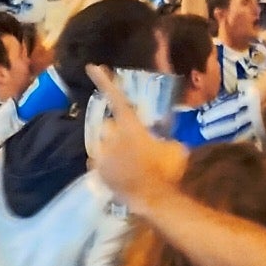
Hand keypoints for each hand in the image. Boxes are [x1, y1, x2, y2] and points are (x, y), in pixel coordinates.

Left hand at [86, 64, 188, 201]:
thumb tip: (161, 137)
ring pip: (100, 144)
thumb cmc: (169, 171)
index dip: (103, 81)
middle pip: (107, 125)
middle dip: (115, 130)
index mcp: (130, 126)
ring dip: (109, 148)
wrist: (156, 199)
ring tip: (124, 161)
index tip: (91, 66)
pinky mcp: (99, 173)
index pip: (115, 97)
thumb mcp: (175, 148)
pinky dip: (105, 165)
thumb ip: (163, 138)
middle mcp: (112, 137)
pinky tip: (118, 173)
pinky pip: (97, 163)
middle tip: (129, 142)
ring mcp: (103, 156)